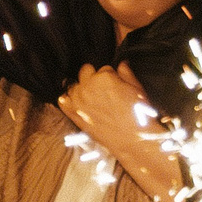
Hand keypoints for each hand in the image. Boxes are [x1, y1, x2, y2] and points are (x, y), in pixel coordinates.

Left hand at [57, 63, 176, 198]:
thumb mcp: (137, 89)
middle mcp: (87, 86)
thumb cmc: (138, 114)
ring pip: (74, 85)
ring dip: (81, 88)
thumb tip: (122, 63)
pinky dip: (68, 100)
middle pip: (85, 72)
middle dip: (94, 77)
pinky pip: (62, 100)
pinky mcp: (72, 113)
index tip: (115, 83)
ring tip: (93, 98)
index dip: (111, 76)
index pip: (104, 68)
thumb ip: (127, 73)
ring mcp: (77, 100)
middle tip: (104, 89)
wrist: (132, 139)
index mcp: (104, 77)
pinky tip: (78, 103)